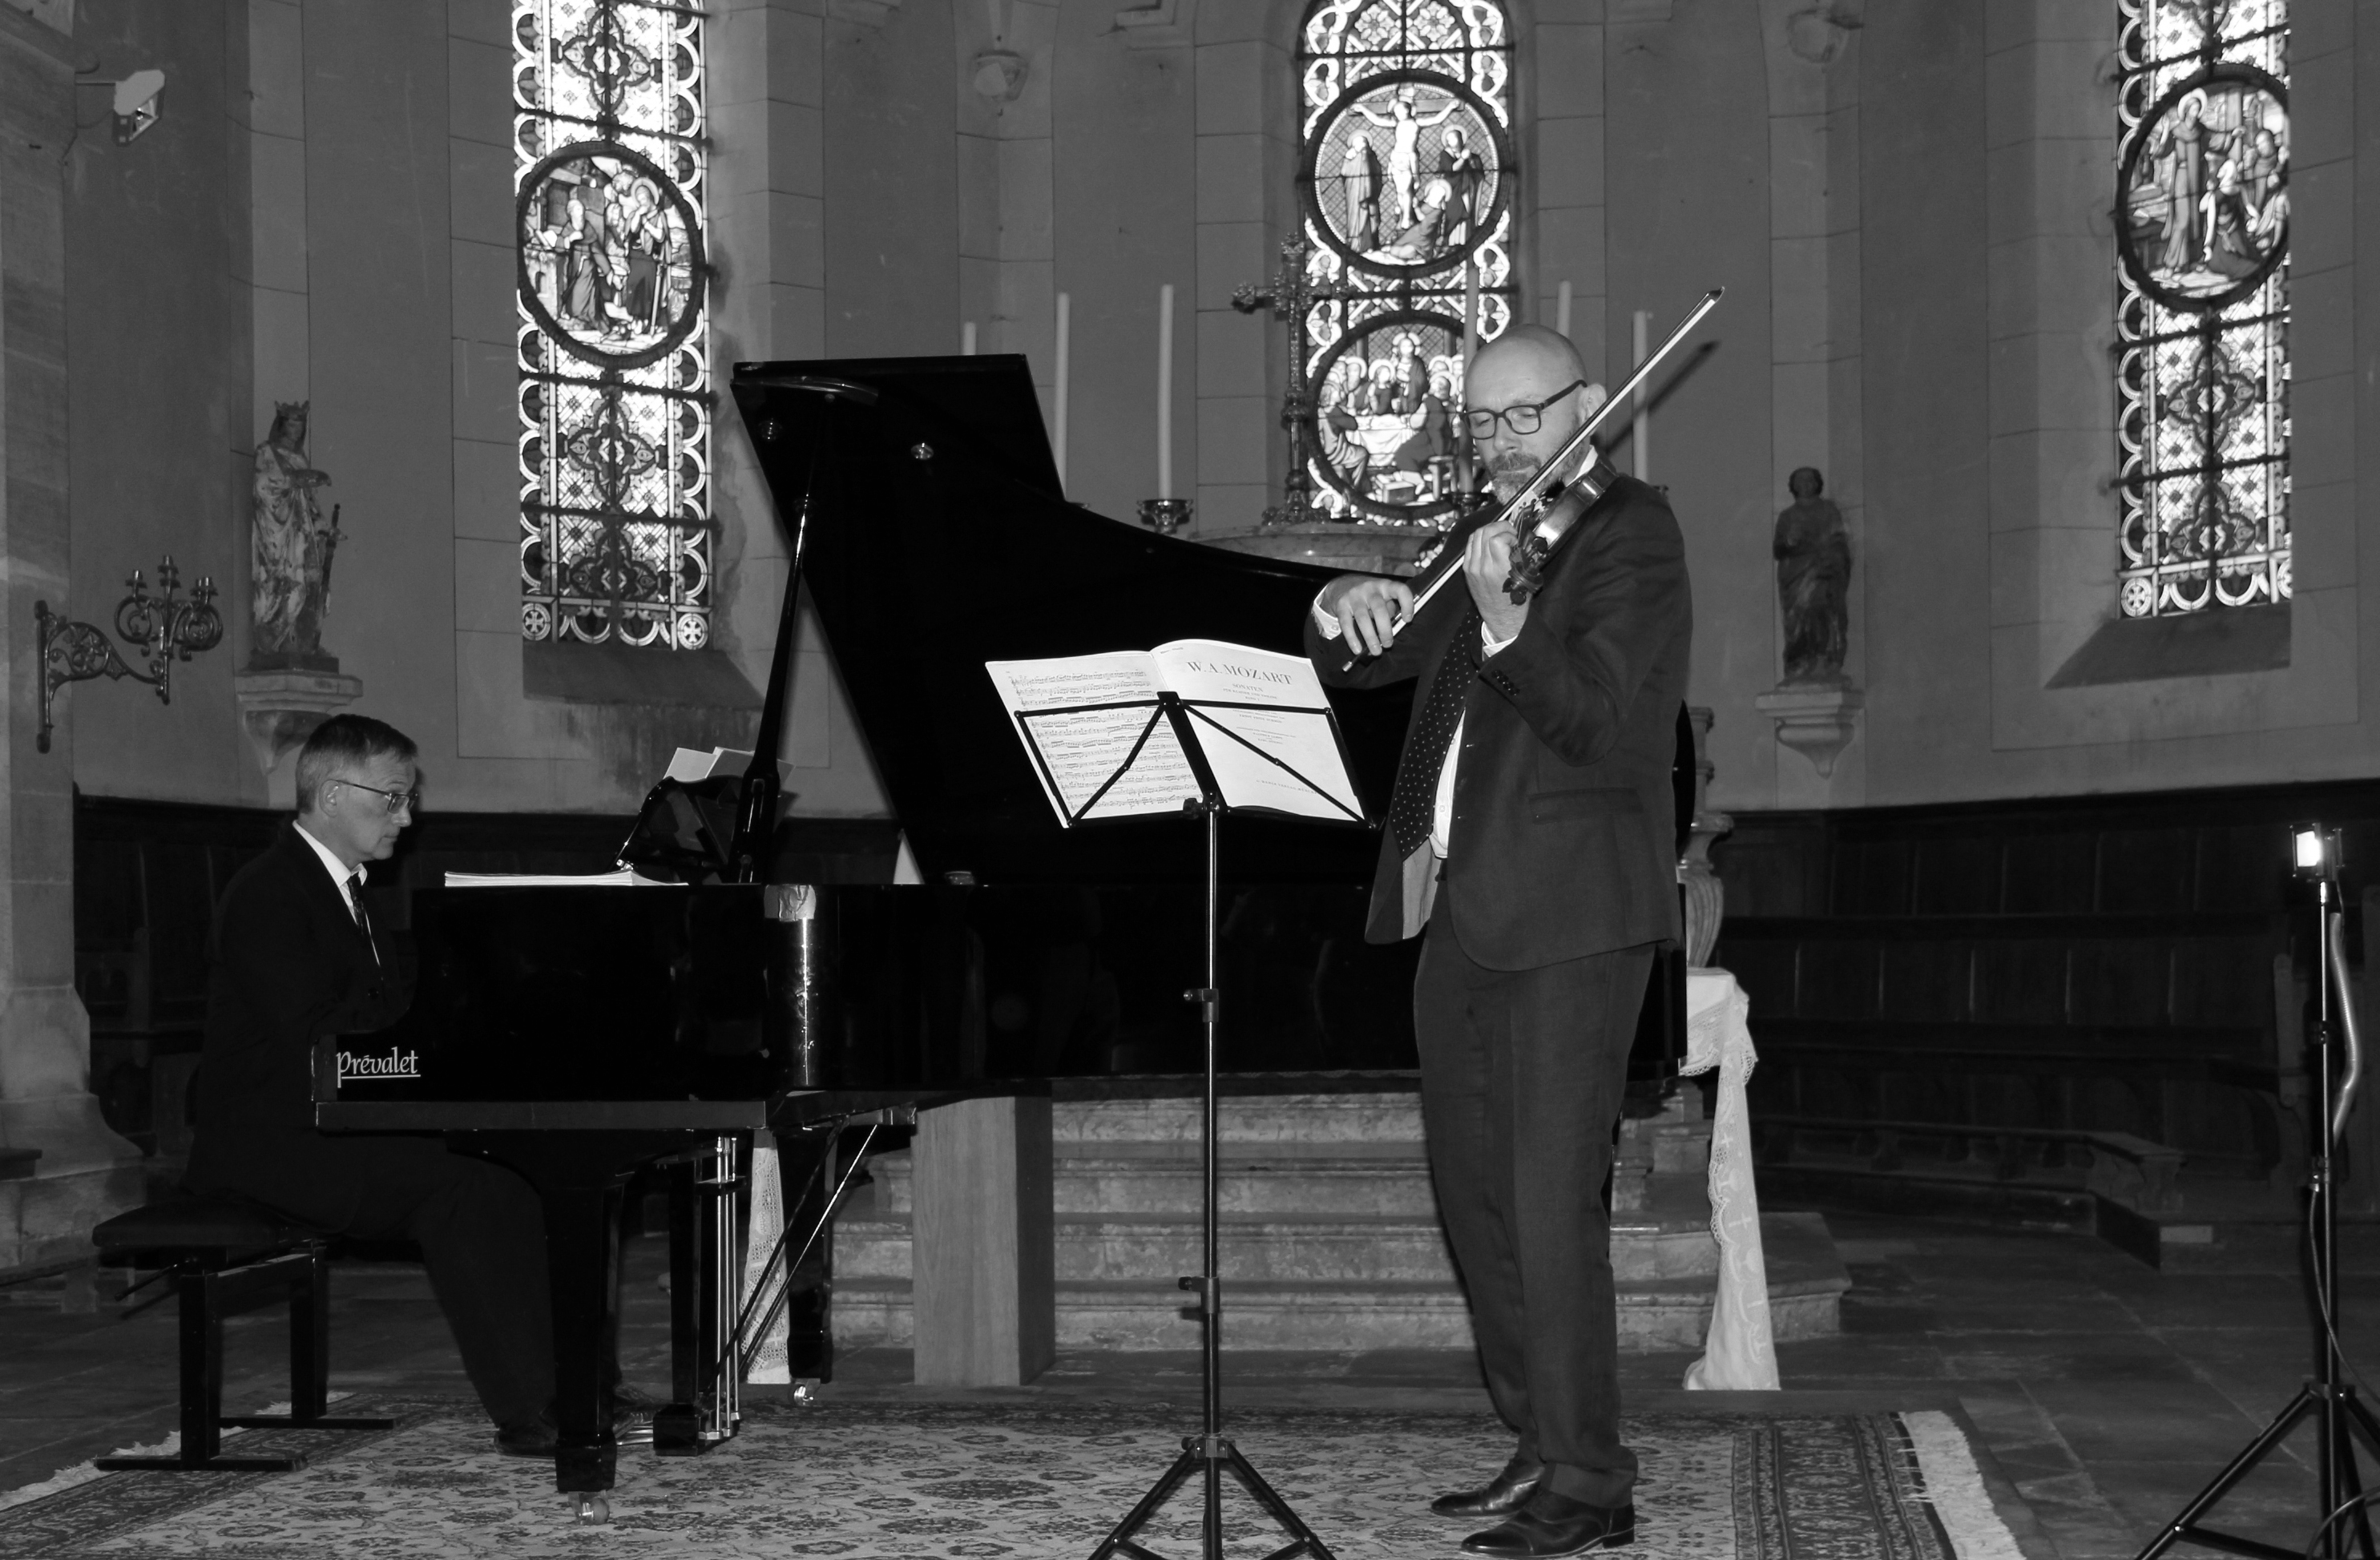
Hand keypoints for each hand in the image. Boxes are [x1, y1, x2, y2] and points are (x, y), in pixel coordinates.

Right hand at [1323, 575, 1414, 657]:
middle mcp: (1370, 588)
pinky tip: (1357, 649)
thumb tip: (1394, 630)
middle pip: (1379, 610)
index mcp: (1385, 586)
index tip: (1408, 620)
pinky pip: (1346, 624)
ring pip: (1363, 618)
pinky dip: (1352, 638)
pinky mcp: (1341, 604)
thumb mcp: (1382, 597)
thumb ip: (1390, 610)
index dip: (1407, 604)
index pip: (1400, 590)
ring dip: (1370, 637)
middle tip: (1388, 644)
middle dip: (1385, 630)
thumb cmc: (1368, 596)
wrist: (1342, 584)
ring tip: (1376, 651)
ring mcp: (1354, 596)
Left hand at [1464, 521, 1528, 640]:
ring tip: (1500, 534)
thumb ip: (1522, 555)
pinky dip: (1480, 539)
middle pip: (1484, 532)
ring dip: (1490, 530)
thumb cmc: (1516, 599)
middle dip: (1499, 526)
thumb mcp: (1525, 577)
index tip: (1515, 540)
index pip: (1496, 539)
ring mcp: (1472, 568)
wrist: (1501, 617)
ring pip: (1475, 535)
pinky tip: (1489, 542)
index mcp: (1499, 570)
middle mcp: (1483, 567)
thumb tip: (1520, 537)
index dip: (1508, 534)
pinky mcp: (1466, 569)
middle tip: (1509, 532)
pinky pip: (1470, 545)